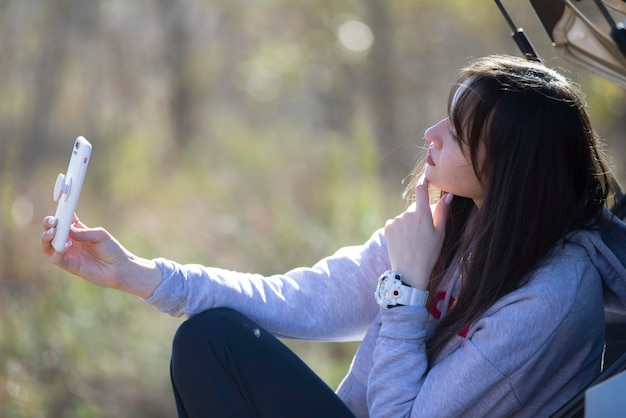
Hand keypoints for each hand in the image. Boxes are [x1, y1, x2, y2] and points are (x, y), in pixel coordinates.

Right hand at [40, 215, 160, 297]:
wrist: (119, 268)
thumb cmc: (112, 250)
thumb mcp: (100, 235)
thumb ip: (84, 232)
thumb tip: (68, 229)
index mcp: (77, 231)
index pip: (63, 221)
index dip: (59, 215)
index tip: (59, 210)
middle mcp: (70, 241)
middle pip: (51, 232)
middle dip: (48, 225)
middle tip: (52, 222)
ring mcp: (68, 254)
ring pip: (47, 246)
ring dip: (46, 238)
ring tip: (54, 232)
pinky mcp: (69, 265)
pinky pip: (56, 258)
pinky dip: (58, 251)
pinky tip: (69, 245)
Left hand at [384, 178, 451, 289]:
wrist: (409, 271)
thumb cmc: (429, 253)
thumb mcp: (439, 233)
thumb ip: (442, 212)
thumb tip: (448, 195)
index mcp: (422, 214)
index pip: (422, 190)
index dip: (424, 181)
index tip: (425, 177)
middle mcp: (407, 214)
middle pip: (416, 207)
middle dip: (420, 214)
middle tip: (424, 232)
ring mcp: (396, 220)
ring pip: (406, 216)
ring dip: (410, 222)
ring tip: (414, 240)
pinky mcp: (388, 227)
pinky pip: (396, 222)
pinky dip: (400, 228)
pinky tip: (404, 241)